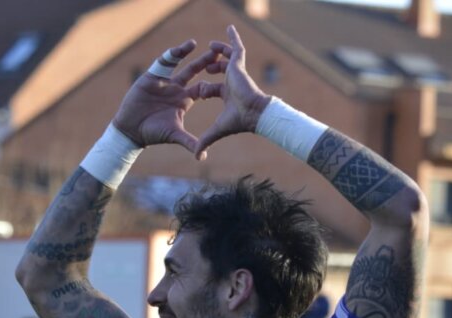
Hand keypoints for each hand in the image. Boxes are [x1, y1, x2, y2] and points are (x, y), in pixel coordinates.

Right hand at [112, 39, 226, 157]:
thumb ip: (189, 141)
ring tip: (194, 44)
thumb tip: (203, 155)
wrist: (131, 129)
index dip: (212, 83)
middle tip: (219, 52)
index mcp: (185, 100)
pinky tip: (179, 49)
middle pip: (194, 71)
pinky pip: (162, 63)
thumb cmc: (153, 133)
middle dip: (205, 62)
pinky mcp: (152, 76)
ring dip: (186, 53)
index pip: (203, 88)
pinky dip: (170, 55)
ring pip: (179, 64)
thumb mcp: (174, 135)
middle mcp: (177, 88)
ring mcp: (165, 81)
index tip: (225, 78)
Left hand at [195, 25, 271, 156]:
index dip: (205, 90)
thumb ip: (206, 140)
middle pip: (219, 73)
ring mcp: (236, 73)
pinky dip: (233, 37)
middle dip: (211, 70)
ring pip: (227, 59)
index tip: (199, 92)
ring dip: (219, 53)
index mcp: (227, 96)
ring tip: (211, 47)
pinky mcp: (239, 65)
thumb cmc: (239, 122)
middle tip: (205, 68)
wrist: (254, 114)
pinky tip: (229, 27)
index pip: (213, 90)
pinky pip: (236, 47)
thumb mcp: (217, 130)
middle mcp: (231, 84)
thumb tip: (197, 157)